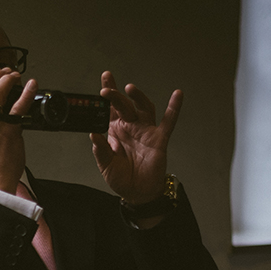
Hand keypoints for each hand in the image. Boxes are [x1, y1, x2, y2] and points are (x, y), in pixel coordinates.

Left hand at [91, 71, 181, 204]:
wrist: (137, 193)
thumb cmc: (121, 177)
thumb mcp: (105, 165)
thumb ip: (100, 150)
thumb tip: (93, 134)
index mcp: (116, 130)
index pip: (110, 108)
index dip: (109, 92)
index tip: (105, 77)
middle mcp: (131, 127)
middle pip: (125, 105)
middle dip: (116, 96)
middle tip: (107, 90)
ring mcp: (145, 131)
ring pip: (144, 108)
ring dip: (138, 97)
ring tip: (130, 88)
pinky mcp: (159, 139)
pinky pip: (168, 122)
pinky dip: (173, 109)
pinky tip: (177, 95)